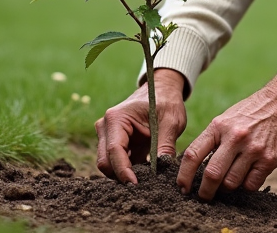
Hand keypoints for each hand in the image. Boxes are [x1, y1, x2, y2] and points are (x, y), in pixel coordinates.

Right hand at [95, 68, 187, 183]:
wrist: (161, 91)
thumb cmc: (165, 102)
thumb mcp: (171, 121)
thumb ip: (165, 144)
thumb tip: (162, 168)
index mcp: (116, 119)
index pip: (114, 151)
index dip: (123, 171)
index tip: (136, 184)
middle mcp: (106, 127)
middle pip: (105, 161)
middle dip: (121, 175)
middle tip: (143, 186)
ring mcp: (107, 136)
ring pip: (109, 165)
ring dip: (124, 174)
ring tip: (147, 179)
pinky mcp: (115, 143)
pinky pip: (117, 163)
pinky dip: (129, 170)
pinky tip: (145, 173)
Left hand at [177, 71, 276, 199]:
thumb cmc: (250, 113)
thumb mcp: (226, 120)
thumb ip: (212, 140)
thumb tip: (195, 168)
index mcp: (218, 126)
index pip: (193, 155)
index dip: (184, 176)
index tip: (182, 188)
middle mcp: (234, 137)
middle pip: (212, 174)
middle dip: (205, 192)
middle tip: (204, 197)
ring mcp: (252, 149)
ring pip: (231, 183)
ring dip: (227, 188)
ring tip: (229, 182)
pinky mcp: (269, 159)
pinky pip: (251, 185)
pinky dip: (246, 186)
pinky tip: (247, 177)